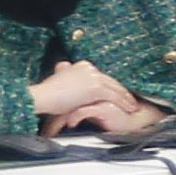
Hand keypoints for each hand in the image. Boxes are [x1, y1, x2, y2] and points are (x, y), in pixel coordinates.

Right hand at [31, 58, 148, 135]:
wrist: (42, 96)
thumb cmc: (47, 93)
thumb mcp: (61, 81)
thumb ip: (71, 79)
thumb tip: (72, 78)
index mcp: (82, 66)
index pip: (103, 77)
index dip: (113, 86)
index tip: (120, 92)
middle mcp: (90, 68)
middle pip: (112, 81)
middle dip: (123, 91)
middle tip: (132, 99)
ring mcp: (94, 77)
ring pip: (116, 88)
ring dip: (126, 98)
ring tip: (133, 106)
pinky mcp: (96, 87)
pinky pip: (114, 96)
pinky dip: (124, 103)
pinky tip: (130, 109)